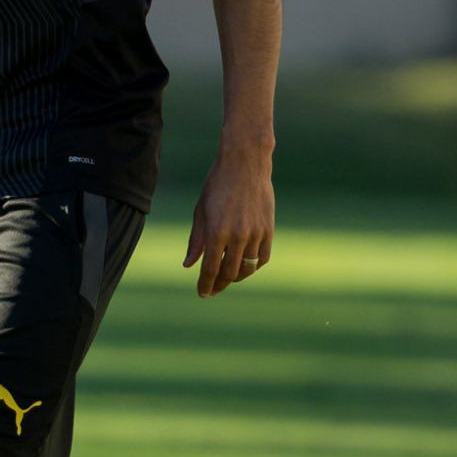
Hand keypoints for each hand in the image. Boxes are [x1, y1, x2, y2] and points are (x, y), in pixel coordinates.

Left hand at [184, 146, 273, 296]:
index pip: (210, 269)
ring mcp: (256, 233)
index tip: (202, 293)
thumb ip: (196, 240)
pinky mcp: (269, 229)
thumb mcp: (200, 211)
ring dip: (236, 278)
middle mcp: (238, 236)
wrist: (245, 163)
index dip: (205, 285)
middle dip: (219, 285)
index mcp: (217, 232)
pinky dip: (253, 266)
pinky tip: (245, 267)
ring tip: (227, 279)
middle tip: (212, 290)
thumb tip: (188, 265)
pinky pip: (263, 257)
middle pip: (229, 273)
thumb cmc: (217, 185)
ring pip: (247, 268)